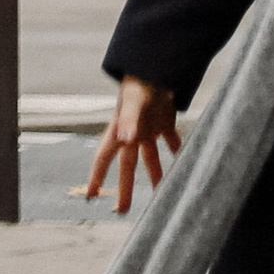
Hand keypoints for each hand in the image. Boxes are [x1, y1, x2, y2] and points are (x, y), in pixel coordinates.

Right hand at [85, 77, 180, 213]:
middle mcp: (132, 132)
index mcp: (120, 130)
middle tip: (123, 210)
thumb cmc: (142, 82)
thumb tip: (125, 140)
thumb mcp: (134, 101)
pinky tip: (181, 159)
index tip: (91, 195)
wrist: (160, 64)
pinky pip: (169, 140)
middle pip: (127, 165)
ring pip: (150, 157)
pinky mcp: (164, 120)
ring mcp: (148, 127)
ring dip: (155, 174)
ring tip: (161, 193)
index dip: (97, 176)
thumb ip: (129, 120)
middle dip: (125, 187)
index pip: (104, 157)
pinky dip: (174, 149)